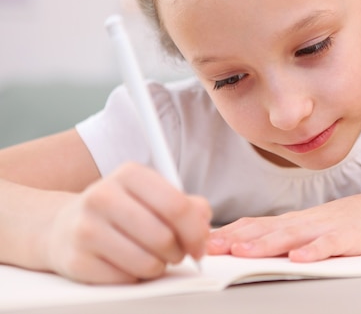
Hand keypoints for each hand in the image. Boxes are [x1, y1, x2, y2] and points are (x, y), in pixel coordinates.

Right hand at [39, 162, 210, 283]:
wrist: (64, 226)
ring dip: (158, 266)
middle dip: (178, 252)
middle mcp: (103, 196)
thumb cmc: (120, 210)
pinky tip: (126, 263)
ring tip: (151, 257)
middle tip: (175, 252)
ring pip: (147, 263)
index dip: (196, 232)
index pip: (177, 206)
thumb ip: (187, 205)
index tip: (200, 245)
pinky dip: (134, 277)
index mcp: (129, 174)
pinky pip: (125, 280)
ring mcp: (86, 228)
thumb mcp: (153, 195)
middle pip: (164, 238)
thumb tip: (203, 224)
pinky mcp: (76, 259)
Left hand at [207, 186, 360, 261]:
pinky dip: (314, 251)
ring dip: (266, 244)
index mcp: (296, 221)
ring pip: (293, 236)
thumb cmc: (350, 219)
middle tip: (211, 247)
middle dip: (237, 239)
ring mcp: (327, 228)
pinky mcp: (350, 238)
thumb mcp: (313, 225)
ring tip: (243, 252)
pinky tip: (299, 258)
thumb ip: (286, 234)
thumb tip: (252, 243)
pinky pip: (330, 245)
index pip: (257, 224)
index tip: (205, 241)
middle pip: (267, 229)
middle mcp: (306, 222)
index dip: (231, 233)